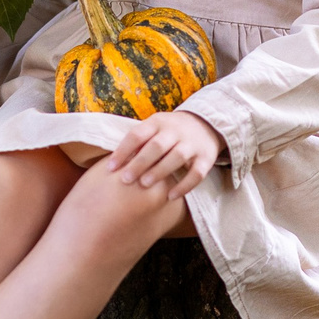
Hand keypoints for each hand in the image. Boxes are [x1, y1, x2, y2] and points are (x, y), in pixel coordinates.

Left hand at [106, 110, 223, 198]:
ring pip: (177, 157)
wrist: (206, 123)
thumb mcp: (154, 128)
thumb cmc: (169, 132)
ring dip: (160, 170)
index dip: (123, 151)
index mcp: (158, 123)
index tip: (111, 168)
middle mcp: (176, 131)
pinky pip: (197, 173)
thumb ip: (137, 142)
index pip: (138, 134)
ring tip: (145, 184)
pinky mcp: (207, 157)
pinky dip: (184, 185)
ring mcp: (192, 144)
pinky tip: (171, 196)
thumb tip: (113, 163)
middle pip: (157, 146)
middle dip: (140, 162)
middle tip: (125, 179)